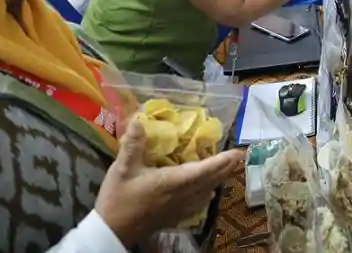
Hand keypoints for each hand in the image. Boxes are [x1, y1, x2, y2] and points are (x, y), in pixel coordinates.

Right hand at [95, 119, 243, 247]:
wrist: (112, 231)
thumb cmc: (118, 198)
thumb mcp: (122, 169)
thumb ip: (133, 144)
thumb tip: (139, 120)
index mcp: (173, 182)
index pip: (204, 170)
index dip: (222, 161)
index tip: (238, 152)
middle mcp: (182, 196)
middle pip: (211, 181)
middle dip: (226, 168)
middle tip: (239, 157)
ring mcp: (179, 208)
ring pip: (206, 192)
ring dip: (218, 180)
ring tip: (227, 169)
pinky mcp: (174, 216)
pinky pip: (198, 203)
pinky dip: (207, 192)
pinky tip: (207, 191)